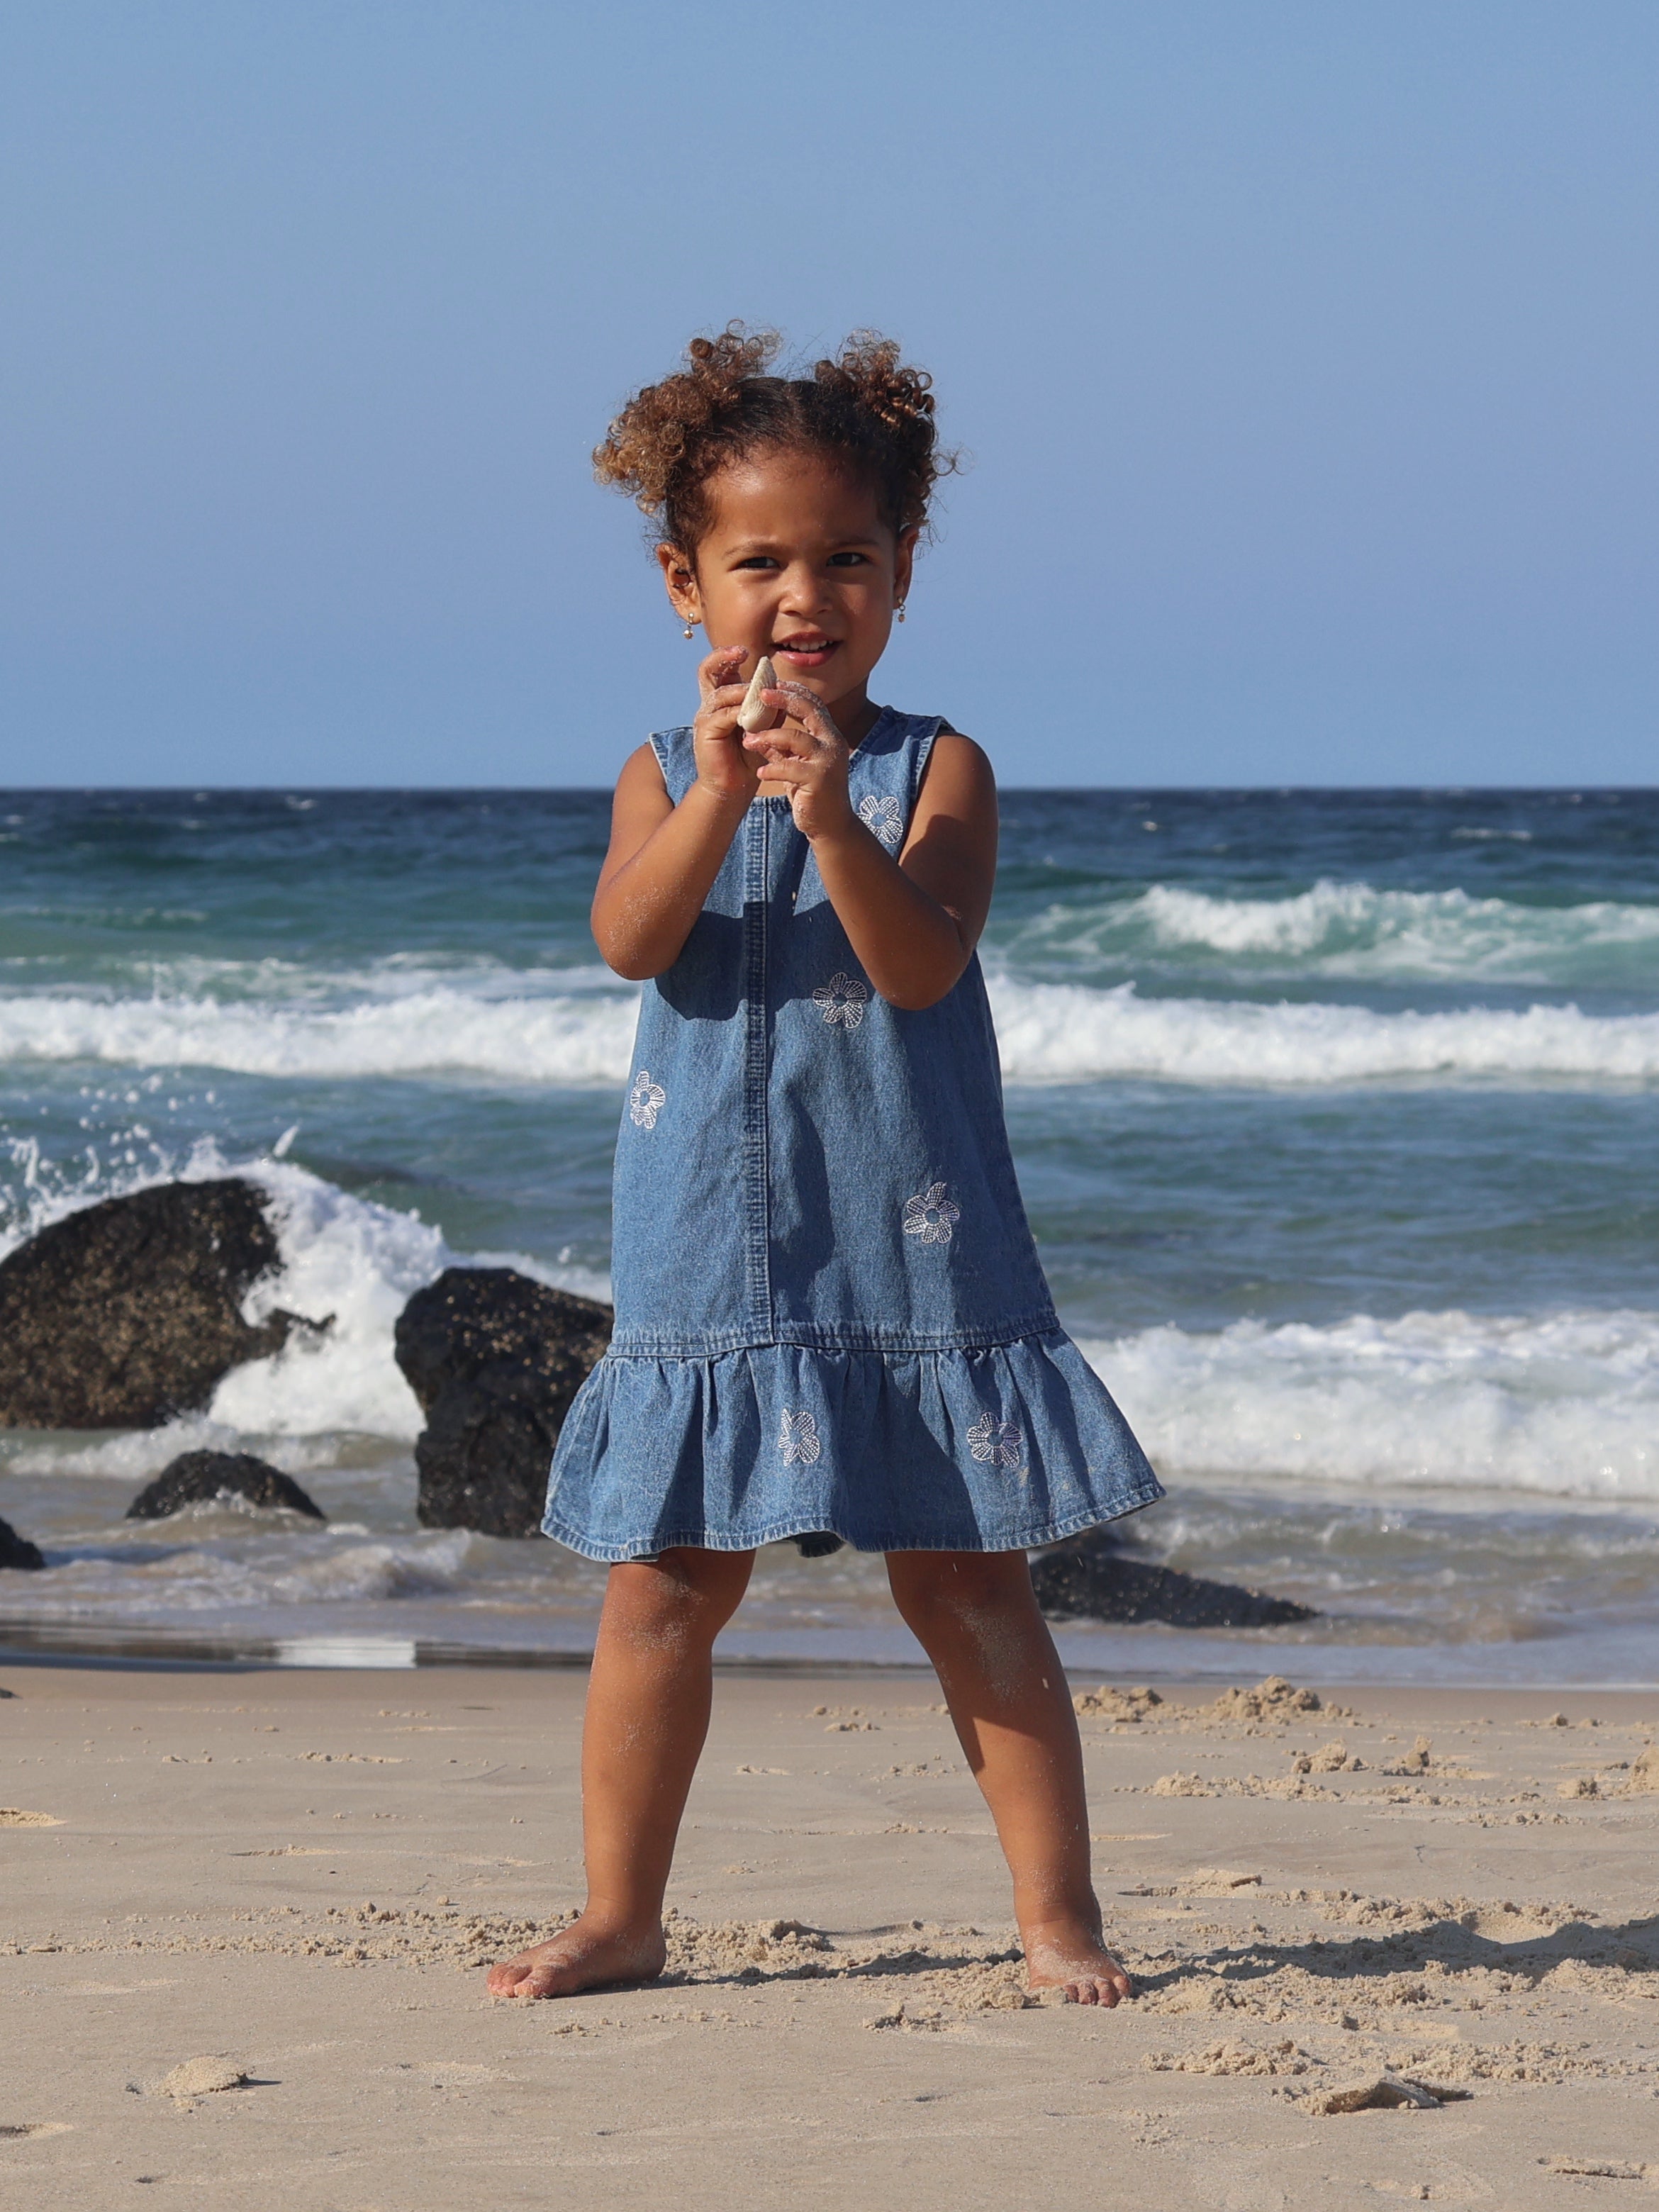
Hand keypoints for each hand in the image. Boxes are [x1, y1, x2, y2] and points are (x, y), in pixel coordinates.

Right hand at [690, 645, 760, 805]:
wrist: (734, 786)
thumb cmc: (749, 756)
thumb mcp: (764, 727)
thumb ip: (770, 708)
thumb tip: (782, 688)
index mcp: (722, 700)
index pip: (720, 669)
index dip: (729, 657)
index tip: (745, 652)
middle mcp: (710, 704)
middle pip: (707, 670)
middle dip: (723, 657)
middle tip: (741, 652)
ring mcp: (705, 716)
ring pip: (722, 693)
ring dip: (744, 692)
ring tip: (762, 694)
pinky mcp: (706, 731)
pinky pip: (724, 714)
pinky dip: (742, 713)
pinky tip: (755, 717)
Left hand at [743, 682, 857, 841]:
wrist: (831, 827)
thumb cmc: (812, 795)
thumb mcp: (794, 766)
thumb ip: (780, 749)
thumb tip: (757, 733)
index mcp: (828, 736)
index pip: (812, 704)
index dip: (792, 691)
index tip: (769, 685)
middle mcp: (832, 743)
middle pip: (809, 710)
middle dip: (783, 699)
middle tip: (759, 694)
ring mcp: (828, 761)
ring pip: (796, 737)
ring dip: (768, 737)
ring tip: (748, 742)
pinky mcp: (819, 780)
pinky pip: (790, 767)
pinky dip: (771, 769)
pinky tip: (760, 774)